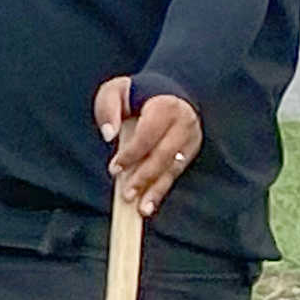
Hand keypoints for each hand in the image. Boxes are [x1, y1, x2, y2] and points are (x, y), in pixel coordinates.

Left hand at [98, 77, 202, 216]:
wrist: (167, 92)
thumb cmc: (135, 93)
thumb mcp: (116, 91)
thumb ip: (108, 108)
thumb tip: (109, 135)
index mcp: (165, 107)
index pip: (149, 134)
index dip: (132, 153)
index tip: (115, 168)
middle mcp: (183, 124)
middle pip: (164, 155)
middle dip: (144, 176)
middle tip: (126, 193)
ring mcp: (190, 139)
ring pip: (173, 168)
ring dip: (156, 189)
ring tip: (141, 208)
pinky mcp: (190, 151)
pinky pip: (176, 173)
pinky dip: (162, 189)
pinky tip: (150, 204)